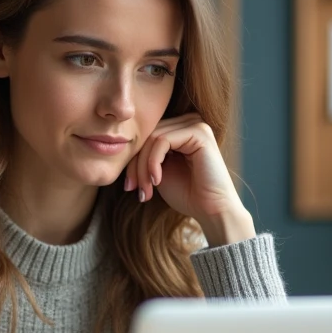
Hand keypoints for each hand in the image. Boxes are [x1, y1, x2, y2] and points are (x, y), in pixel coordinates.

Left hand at [124, 114, 255, 246]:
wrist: (212, 210)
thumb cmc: (187, 194)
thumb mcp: (156, 172)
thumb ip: (144, 157)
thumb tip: (119, 147)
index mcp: (180, 129)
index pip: (146, 136)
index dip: (132, 161)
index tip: (129, 186)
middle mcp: (189, 122)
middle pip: (147, 135)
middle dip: (135, 165)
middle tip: (133, 189)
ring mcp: (195, 124)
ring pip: (152, 138)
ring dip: (142, 167)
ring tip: (145, 190)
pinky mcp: (199, 132)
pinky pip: (162, 141)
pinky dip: (153, 162)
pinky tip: (157, 181)